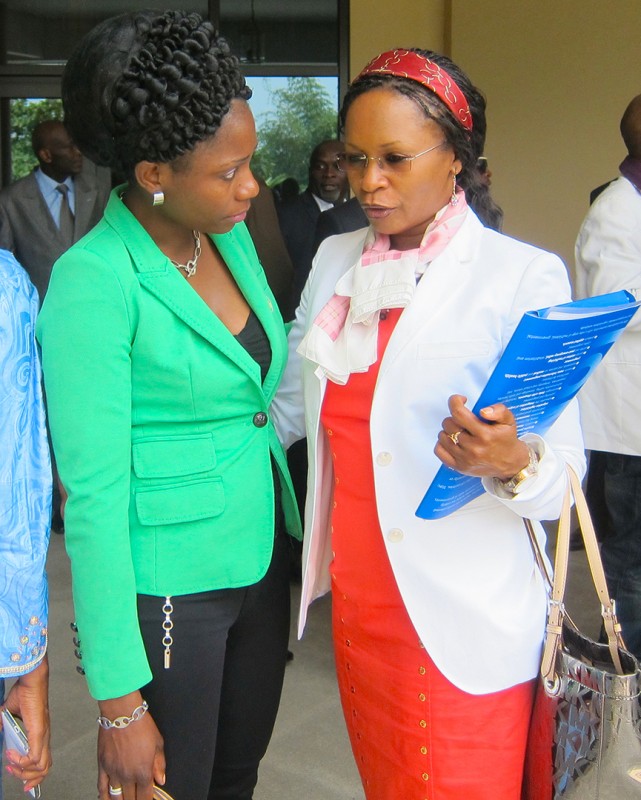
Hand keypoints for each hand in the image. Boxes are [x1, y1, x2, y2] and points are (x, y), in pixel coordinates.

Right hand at [2, 656, 51, 792]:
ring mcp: (43, 735)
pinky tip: (11, 754)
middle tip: (12, 772)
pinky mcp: (39, 732)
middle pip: (45, 768)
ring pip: (42, 766)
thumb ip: (5, 725)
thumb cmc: (25, 694)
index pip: (44, 760)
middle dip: (28, 778)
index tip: (18, 776)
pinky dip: (22, 761)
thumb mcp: (10, 714)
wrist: (31, 681)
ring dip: (24, 771)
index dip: (33, 774)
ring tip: (11, 765)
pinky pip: (35, 756)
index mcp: (40, 735)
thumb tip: (0, 732)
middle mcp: (44, 737)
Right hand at [97, 691, 165, 799]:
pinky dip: (104, 796)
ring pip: (115, 797)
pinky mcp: (102, 766)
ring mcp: (113, 772)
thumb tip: (160, 779)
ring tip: (125, 799)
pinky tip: (107, 798)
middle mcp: (127, 776)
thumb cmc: (141, 724)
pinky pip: (101, 787)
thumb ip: (159, 764)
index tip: (148, 798)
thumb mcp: (158, 743)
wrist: (122, 714)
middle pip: (130, 799)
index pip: (145, 796)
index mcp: (143, 771)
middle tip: (137, 797)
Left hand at [435, 394, 529, 479]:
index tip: (460, 400)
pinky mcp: (459, 467)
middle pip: (448, 424)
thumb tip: (483, 411)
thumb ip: (499, 411)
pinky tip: (452, 440)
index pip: (458, 414)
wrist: (510, 464)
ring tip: (460, 431)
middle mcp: (473, 448)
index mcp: (485, 434)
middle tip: (464, 420)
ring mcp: (465, 459)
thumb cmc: (506, 440)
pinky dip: (442, 443)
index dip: (455, 402)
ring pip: (442, 436)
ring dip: (448, 430)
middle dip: (454, 417)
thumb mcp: (509, 421)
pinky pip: (439, 451)